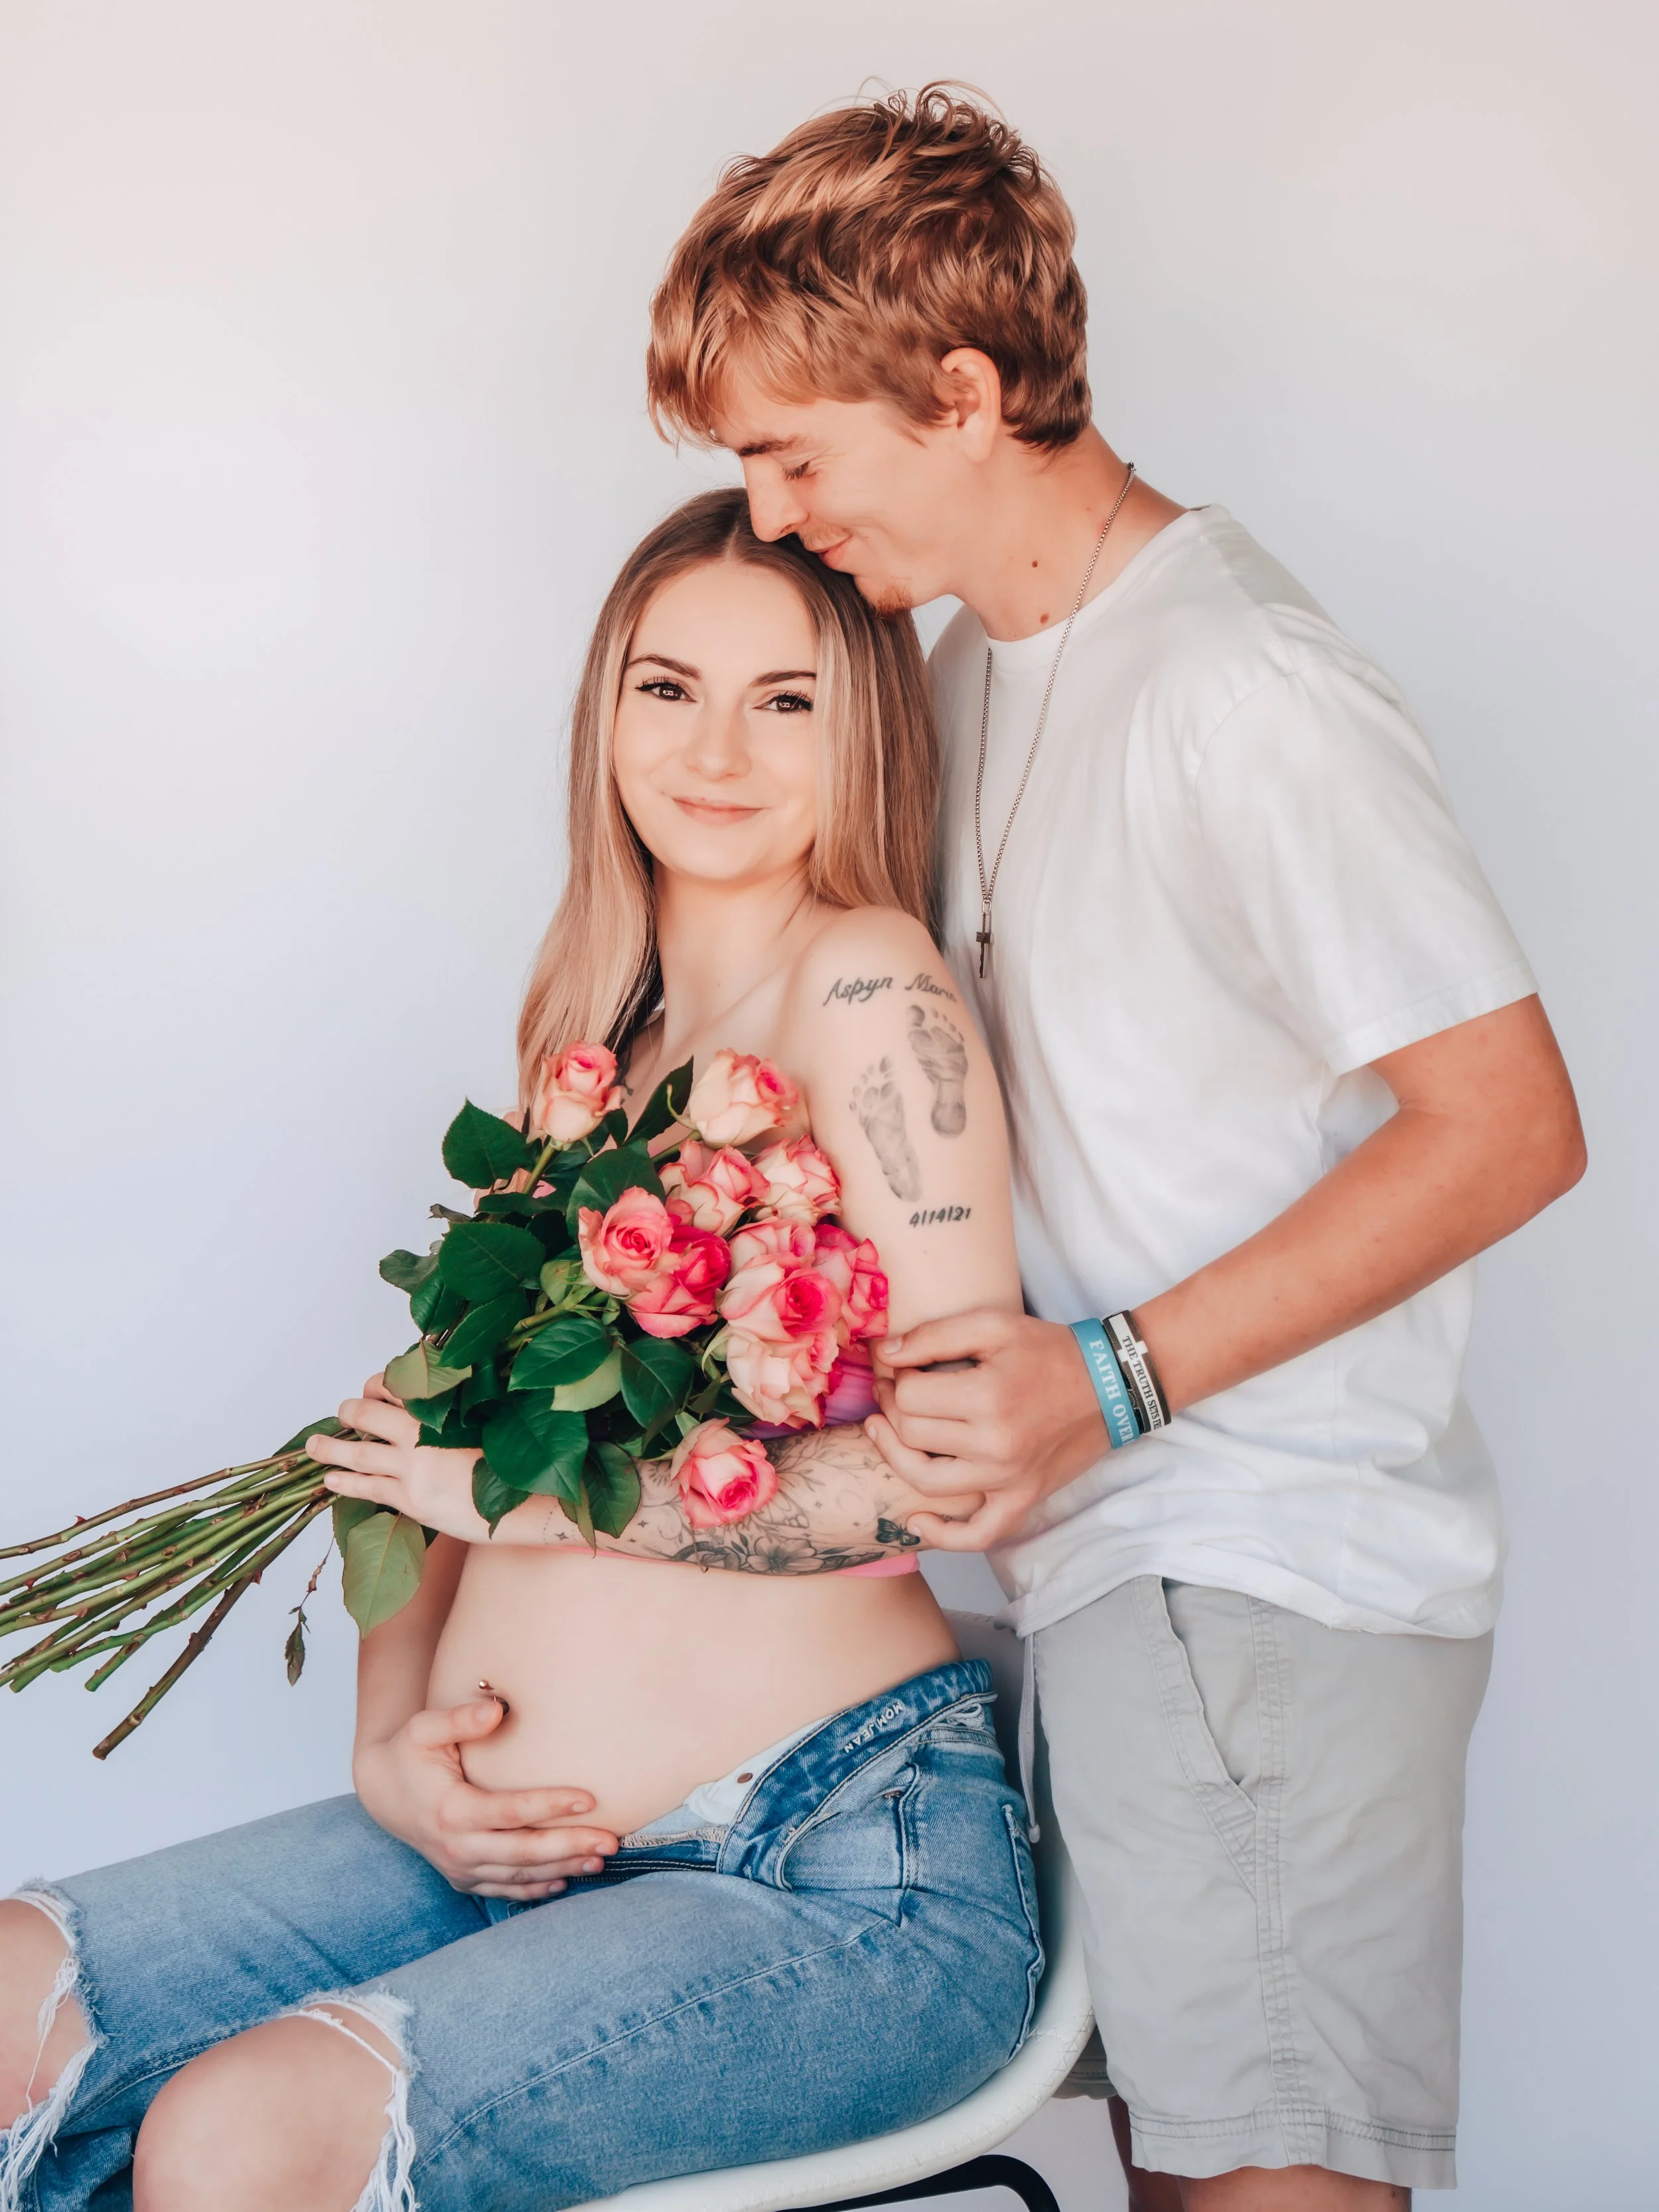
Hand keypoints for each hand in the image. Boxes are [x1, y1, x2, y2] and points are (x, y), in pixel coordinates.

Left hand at [310, 1377, 489, 1541]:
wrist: (524, 1502)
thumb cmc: (507, 1462)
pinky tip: (331, 1480)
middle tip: (341, 1413)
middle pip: (369, 1416)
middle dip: (349, 1413)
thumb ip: (449, 1412)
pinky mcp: (412, 1499)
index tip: (370, 1391)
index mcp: (441, 1408)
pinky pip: (368, 1488)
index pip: (395, 1386)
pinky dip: (345, 1482)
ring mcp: (414, 1468)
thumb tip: (420, 1403)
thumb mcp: (481, 1423)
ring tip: (313, 1446)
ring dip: (332, 1449)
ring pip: (360, 1454)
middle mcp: (424, 1433)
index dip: (376, 1387)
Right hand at [355, 1697, 619, 1899]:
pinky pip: (504, 1889)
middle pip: (522, 1852)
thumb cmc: (409, 1753)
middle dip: (569, 1847)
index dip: (550, 1805)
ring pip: (518, 1875)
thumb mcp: (424, 1728)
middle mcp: (456, 1846)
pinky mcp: (463, 1878)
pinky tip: (567, 1881)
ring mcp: (460, 1867)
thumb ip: (459, 1719)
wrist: (383, 1792)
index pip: (510, 1812)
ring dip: (561, 1869)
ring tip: (601, 1860)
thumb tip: (496, 1710)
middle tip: (611, 1841)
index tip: (590, 1798)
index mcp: (451, 1810)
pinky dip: (536, 1889)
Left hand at [865, 1310, 1109, 1549]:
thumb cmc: (1050, 1351)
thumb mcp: (994, 1325)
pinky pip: (978, 1534)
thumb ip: (934, 1335)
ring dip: (895, 1457)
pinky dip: (944, 1536)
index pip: (909, 1398)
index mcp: (987, 1396)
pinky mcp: (1023, 1499)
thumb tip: (886, 1353)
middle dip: (892, 1408)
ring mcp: (1009, 1479)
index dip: (895, 1379)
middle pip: (912, 1435)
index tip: (899, 1368)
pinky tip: (916, 1520)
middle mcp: (996, 1445)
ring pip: (927, 1482)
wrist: (1110, 1385)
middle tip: (892, 1389)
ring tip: (883, 1433)